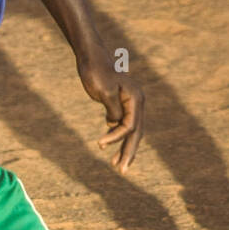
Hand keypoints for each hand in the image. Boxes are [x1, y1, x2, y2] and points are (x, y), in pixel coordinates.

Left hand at [78, 59, 143, 173]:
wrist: (91, 58)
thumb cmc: (96, 72)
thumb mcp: (104, 91)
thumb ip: (113, 109)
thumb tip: (116, 125)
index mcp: (135, 98)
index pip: (130, 126)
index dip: (116, 138)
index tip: (99, 144)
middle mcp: (137, 101)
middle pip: (136, 133)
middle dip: (128, 153)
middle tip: (122, 171)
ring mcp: (131, 103)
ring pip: (131, 131)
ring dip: (123, 148)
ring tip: (115, 165)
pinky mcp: (122, 104)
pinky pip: (123, 125)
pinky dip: (116, 136)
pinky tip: (106, 143)